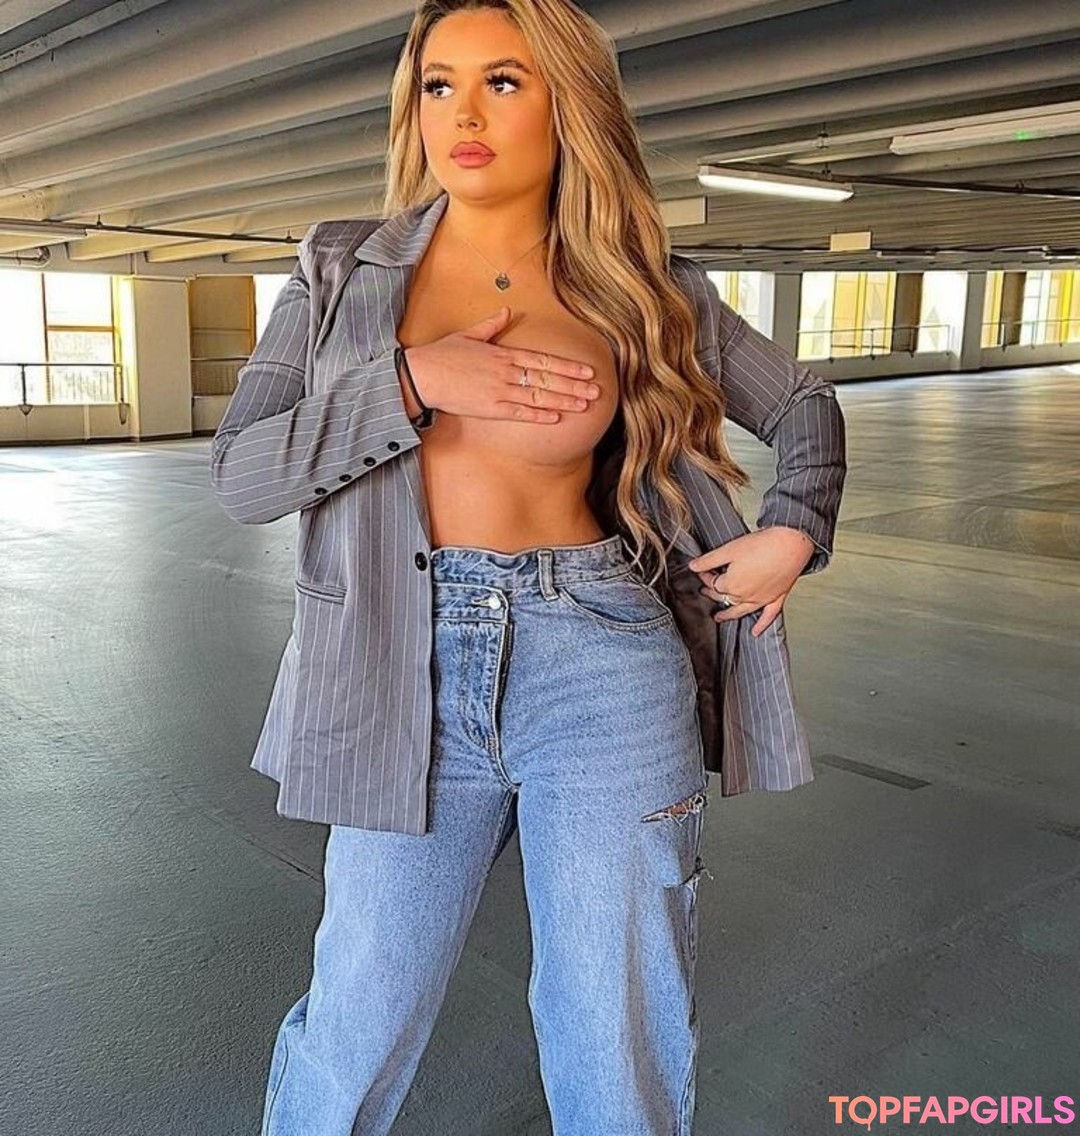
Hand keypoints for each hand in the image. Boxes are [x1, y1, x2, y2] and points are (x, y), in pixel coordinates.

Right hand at [403, 307, 601, 422]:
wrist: (421, 375)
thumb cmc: (442, 355)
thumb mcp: (469, 335)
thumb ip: (491, 326)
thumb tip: (506, 311)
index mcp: (503, 354)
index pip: (544, 360)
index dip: (568, 367)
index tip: (588, 370)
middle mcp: (506, 372)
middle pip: (548, 378)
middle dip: (575, 385)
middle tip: (598, 391)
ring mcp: (499, 391)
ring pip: (539, 396)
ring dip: (564, 401)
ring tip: (585, 405)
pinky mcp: (490, 409)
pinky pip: (520, 412)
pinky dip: (539, 415)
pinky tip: (557, 418)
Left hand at [687, 527, 815, 637]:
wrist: (792, 544)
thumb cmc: (763, 544)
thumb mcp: (729, 549)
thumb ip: (709, 560)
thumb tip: (693, 566)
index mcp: (732, 584)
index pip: (713, 584)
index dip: (706, 576)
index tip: (703, 569)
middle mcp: (745, 596)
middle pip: (724, 598)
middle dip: (713, 593)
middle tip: (706, 590)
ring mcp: (762, 599)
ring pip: (741, 611)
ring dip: (729, 615)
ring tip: (719, 617)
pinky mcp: (777, 598)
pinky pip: (768, 616)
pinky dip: (761, 625)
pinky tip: (756, 632)